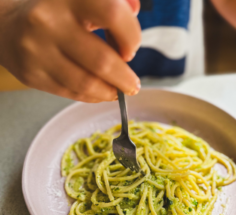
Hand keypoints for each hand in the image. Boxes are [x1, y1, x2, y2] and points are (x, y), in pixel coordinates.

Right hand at [0, 0, 140, 102]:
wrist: (6, 25)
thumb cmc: (52, 11)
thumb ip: (110, 2)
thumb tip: (134, 10)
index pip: (113, 14)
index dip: (131, 36)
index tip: (131, 49)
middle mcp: (49, 22)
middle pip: (102, 60)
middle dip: (125, 79)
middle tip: (133, 84)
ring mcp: (38, 51)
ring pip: (87, 83)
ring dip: (110, 92)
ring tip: (118, 91)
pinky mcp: (33, 75)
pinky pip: (72, 92)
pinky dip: (93, 96)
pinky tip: (100, 92)